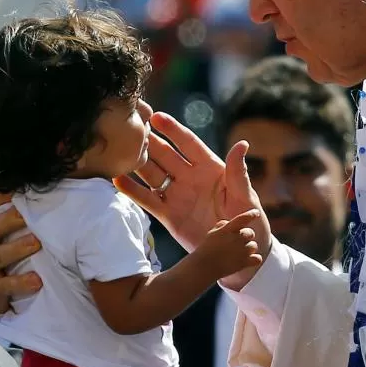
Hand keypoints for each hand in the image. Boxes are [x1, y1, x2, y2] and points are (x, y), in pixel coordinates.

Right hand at [115, 113, 271, 259]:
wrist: (239, 250)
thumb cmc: (248, 219)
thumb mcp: (244, 195)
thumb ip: (238, 172)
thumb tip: (242, 143)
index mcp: (210, 168)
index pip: (188, 143)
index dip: (173, 130)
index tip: (156, 116)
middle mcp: (190, 177)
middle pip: (165, 155)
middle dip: (149, 142)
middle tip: (131, 128)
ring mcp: (178, 195)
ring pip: (153, 174)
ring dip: (138, 163)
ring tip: (120, 152)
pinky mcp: (169, 214)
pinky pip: (148, 199)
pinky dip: (133, 190)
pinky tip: (117, 180)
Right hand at [195, 209, 263, 277]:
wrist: (203, 267)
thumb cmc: (206, 249)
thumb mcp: (212, 233)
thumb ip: (222, 225)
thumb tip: (230, 223)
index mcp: (228, 229)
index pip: (243, 219)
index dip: (251, 214)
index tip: (257, 213)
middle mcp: (236, 238)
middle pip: (251, 233)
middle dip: (246, 237)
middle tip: (236, 243)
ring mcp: (241, 251)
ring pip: (254, 246)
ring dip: (248, 249)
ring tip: (237, 254)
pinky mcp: (244, 263)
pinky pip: (257, 259)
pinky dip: (254, 260)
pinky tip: (247, 260)